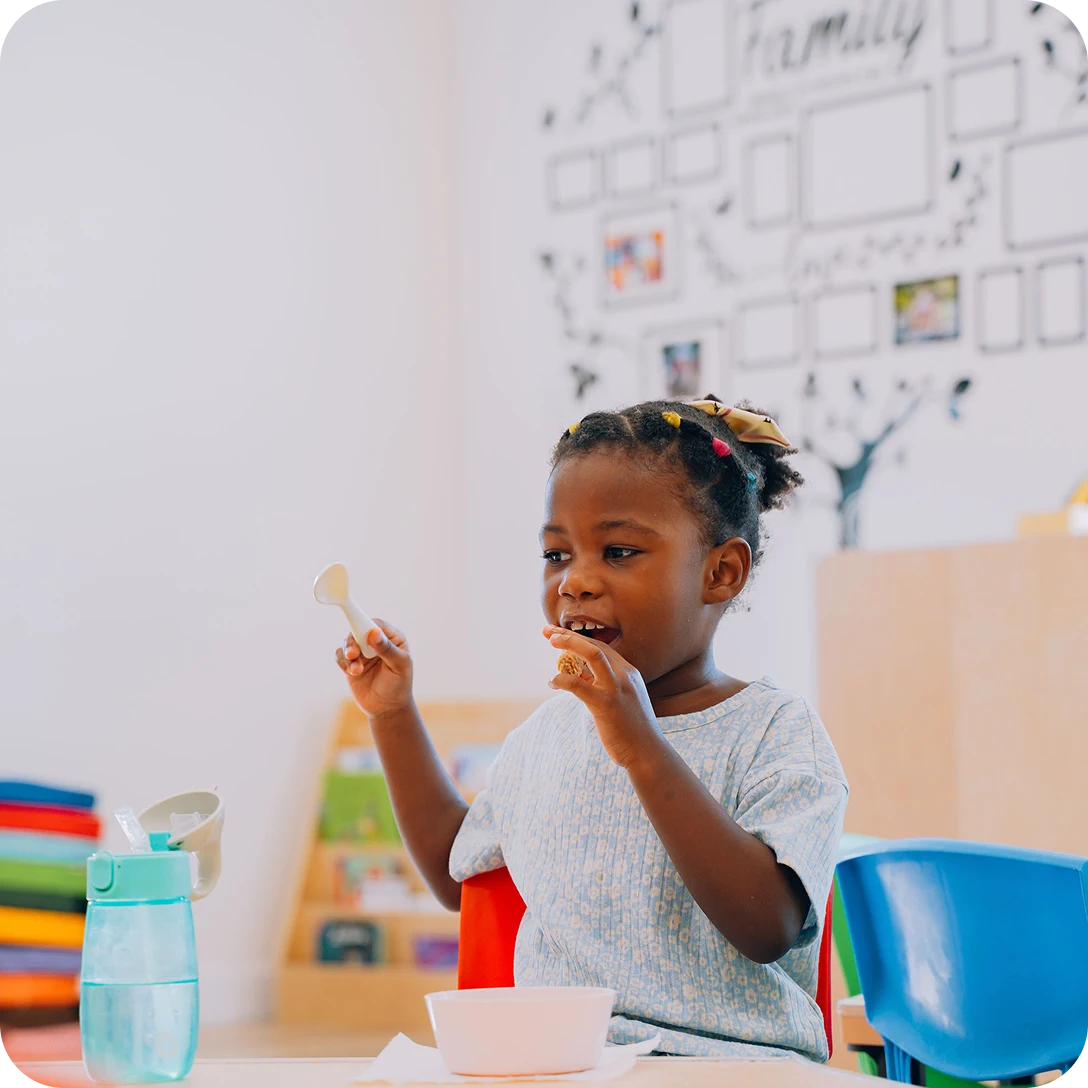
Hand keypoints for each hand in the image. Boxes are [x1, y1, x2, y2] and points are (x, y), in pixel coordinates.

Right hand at [335, 620, 413, 720]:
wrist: (387, 709)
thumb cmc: (399, 686)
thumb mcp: (399, 666)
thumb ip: (387, 649)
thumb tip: (374, 632)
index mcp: (392, 639)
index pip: (376, 625)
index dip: (366, 625)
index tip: (359, 632)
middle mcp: (376, 642)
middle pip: (358, 630)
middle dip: (353, 641)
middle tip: (353, 654)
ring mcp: (363, 653)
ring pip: (347, 643)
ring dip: (349, 654)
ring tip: (356, 670)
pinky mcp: (351, 664)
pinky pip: (340, 656)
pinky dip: (343, 663)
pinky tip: (353, 673)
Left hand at [543, 625, 663, 768]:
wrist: (647, 753)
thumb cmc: (631, 730)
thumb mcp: (620, 700)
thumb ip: (602, 685)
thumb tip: (578, 674)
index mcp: (629, 673)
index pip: (602, 647)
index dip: (579, 638)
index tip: (560, 634)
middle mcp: (624, 675)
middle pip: (595, 646)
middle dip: (570, 635)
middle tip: (549, 631)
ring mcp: (616, 689)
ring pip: (592, 655)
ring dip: (569, 644)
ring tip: (550, 641)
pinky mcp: (605, 705)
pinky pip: (578, 684)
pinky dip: (562, 679)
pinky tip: (552, 682)